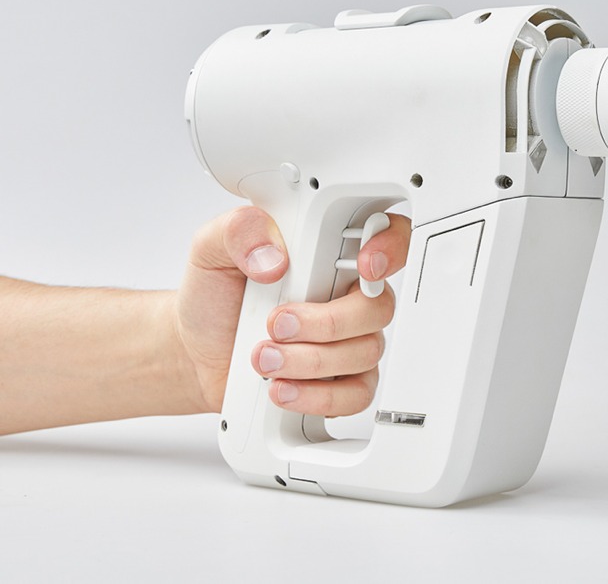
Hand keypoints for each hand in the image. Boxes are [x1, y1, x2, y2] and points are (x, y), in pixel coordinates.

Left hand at [172, 206, 409, 415]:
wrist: (195, 355)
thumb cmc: (214, 301)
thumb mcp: (211, 249)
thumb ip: (240, 231)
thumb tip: (275, 255)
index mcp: (328, 253)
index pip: (387, 237)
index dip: (390, 248)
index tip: (364, 265)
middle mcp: (346, 296)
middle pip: (378, 307)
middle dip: (327, 322)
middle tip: (277, 325)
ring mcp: (348, 341)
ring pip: (365, 353)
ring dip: (309, 361)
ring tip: (263, 359)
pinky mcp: (341, 383)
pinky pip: (356, 394)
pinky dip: (317, 396)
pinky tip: (283, 388)